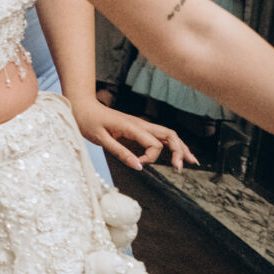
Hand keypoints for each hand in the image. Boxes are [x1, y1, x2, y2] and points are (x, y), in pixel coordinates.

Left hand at [70, 99, 197, 171]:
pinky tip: (177, 153)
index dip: (150, 158)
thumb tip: (139, 167)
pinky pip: (158, 135)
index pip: (153, 144)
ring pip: (167, 134)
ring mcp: (140, 125)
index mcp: (132, 126)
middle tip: (182, 167)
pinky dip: (171, 144)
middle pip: (169, 135)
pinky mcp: (138, 128)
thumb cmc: (87, 121)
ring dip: (180, 147)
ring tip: (192, 161)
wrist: (81, 105)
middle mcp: (140, 124)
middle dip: (179, 150)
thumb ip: (120, 152)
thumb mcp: (100, 139)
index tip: (138, 164)